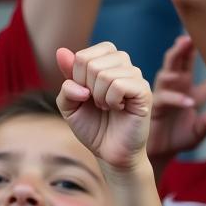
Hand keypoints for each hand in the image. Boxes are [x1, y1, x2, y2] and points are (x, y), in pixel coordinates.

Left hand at [55, 43, 151, 169]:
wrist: (110, 153)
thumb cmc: (93, 127)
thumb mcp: (69, 106)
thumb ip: (64, 80)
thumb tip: (62, 53)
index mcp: (106, 62)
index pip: (85, 55)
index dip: (77, 78)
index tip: (85, 96)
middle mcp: (123, 65)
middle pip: (92, 63)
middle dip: (87, 89)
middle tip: (97, 104)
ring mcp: (135, 77)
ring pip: (104, 74)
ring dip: (99, 97)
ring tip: (107, 107)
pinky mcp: (143, 91)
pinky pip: (118, 85)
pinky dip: (111, 100)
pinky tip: (118, 109)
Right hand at [147, 35, 205, 165]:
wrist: (157, 153)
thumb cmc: (177, 139)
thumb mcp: (197, 132)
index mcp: (189, 90)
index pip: (205, 75)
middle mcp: (176, 87)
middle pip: (181, 61)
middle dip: (188, 44)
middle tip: (199, 29)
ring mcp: (164, 94)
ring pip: (168, 70)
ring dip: (176, 56)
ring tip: (184, 43)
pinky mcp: (155, 106)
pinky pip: (164, 97)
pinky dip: (176, 98)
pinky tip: (188, 101)